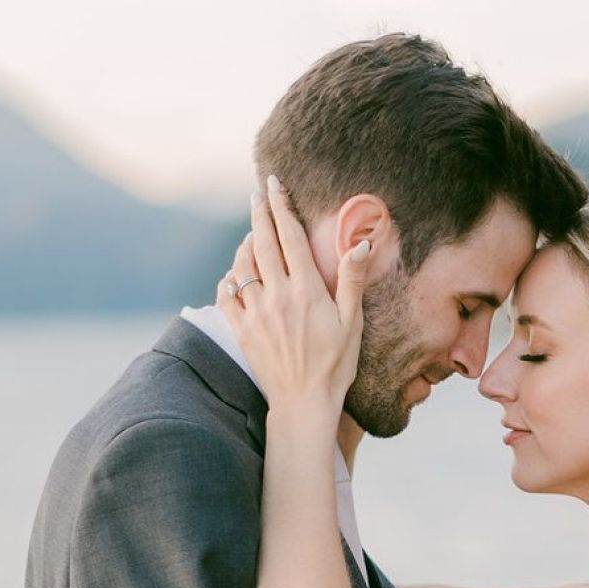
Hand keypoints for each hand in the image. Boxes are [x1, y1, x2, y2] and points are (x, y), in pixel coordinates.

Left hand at [218, 175, 368, 412]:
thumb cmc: (335, 365)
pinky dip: (229, 279)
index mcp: (306, 289)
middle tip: (257, 194)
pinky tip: (235, 275)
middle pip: (262, 242)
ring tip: (252, 233)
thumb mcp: (353, 323)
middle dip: (259, 213)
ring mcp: (255, 312)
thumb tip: (361, 242)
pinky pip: (226, 295)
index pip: (289, 237)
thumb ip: (352, 280)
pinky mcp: (241, 330)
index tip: (274, 185)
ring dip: (245, 245)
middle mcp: (277, 295)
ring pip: (242, 266)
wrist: (304, 402)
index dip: (281, 207)